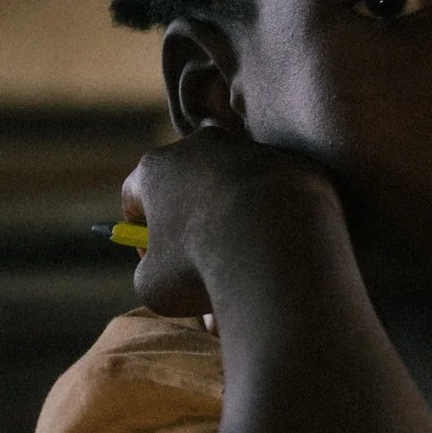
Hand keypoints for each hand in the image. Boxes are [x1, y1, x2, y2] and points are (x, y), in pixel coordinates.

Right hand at [118, 126, 343, 317]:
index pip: (137, 193)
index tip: (153, 257)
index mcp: (157, 167)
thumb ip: (151, 270)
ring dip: (238, 221)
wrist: (277, 251)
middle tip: (202, 260)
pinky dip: (278, 218)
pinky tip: (283, 251)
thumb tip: (165, 270)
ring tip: (249, 266)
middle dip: (194, 222)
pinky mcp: (294, 162)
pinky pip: (279, 196)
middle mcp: (202, 146)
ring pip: (238, 190)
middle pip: (190, 185)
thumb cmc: (202, 268)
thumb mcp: (154, 286)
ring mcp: (252, 150)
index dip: (141, 229)